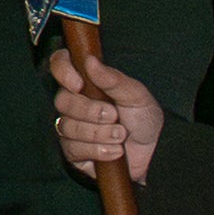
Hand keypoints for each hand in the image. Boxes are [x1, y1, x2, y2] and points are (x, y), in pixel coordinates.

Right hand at [49, 44, 160, 184]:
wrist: (153, 151)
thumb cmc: (143, 119)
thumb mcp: (135, 95)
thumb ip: (113, 79)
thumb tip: (90, 61)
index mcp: (87, 83)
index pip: (60, 66)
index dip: (63, 71)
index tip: (79, 84)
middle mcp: (74, 104)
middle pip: (62, 100)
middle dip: (90, 111)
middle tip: (114, 116)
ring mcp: (71, 128)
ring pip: (67, 127)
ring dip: (98, 133)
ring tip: (121, 135)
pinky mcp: (74, 152)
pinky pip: (74, 149)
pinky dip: (98, 150)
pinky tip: (115, 151)